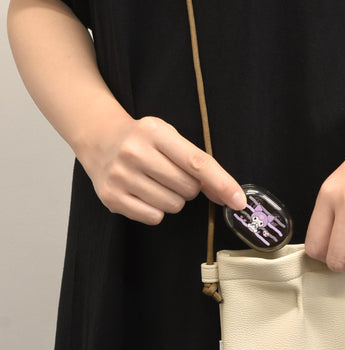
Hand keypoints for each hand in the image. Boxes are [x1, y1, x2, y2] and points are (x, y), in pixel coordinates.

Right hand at [78, 115, 246, 224]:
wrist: (99, 138)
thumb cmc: (144, 140)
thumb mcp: (170, 138)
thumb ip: (199, 164)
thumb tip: (227, 195)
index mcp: (154, 132)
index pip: (197, 163)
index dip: (222, 183)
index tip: (239, 201)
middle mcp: (134, 152)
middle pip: (187, 189)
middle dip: (189, 188)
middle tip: (173, 175)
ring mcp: (120, 176)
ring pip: (173, 206)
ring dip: (173, 199)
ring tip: (156, 182)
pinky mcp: (111, 198)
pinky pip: (154, 218)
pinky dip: (156, 210)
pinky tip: (144, 193)